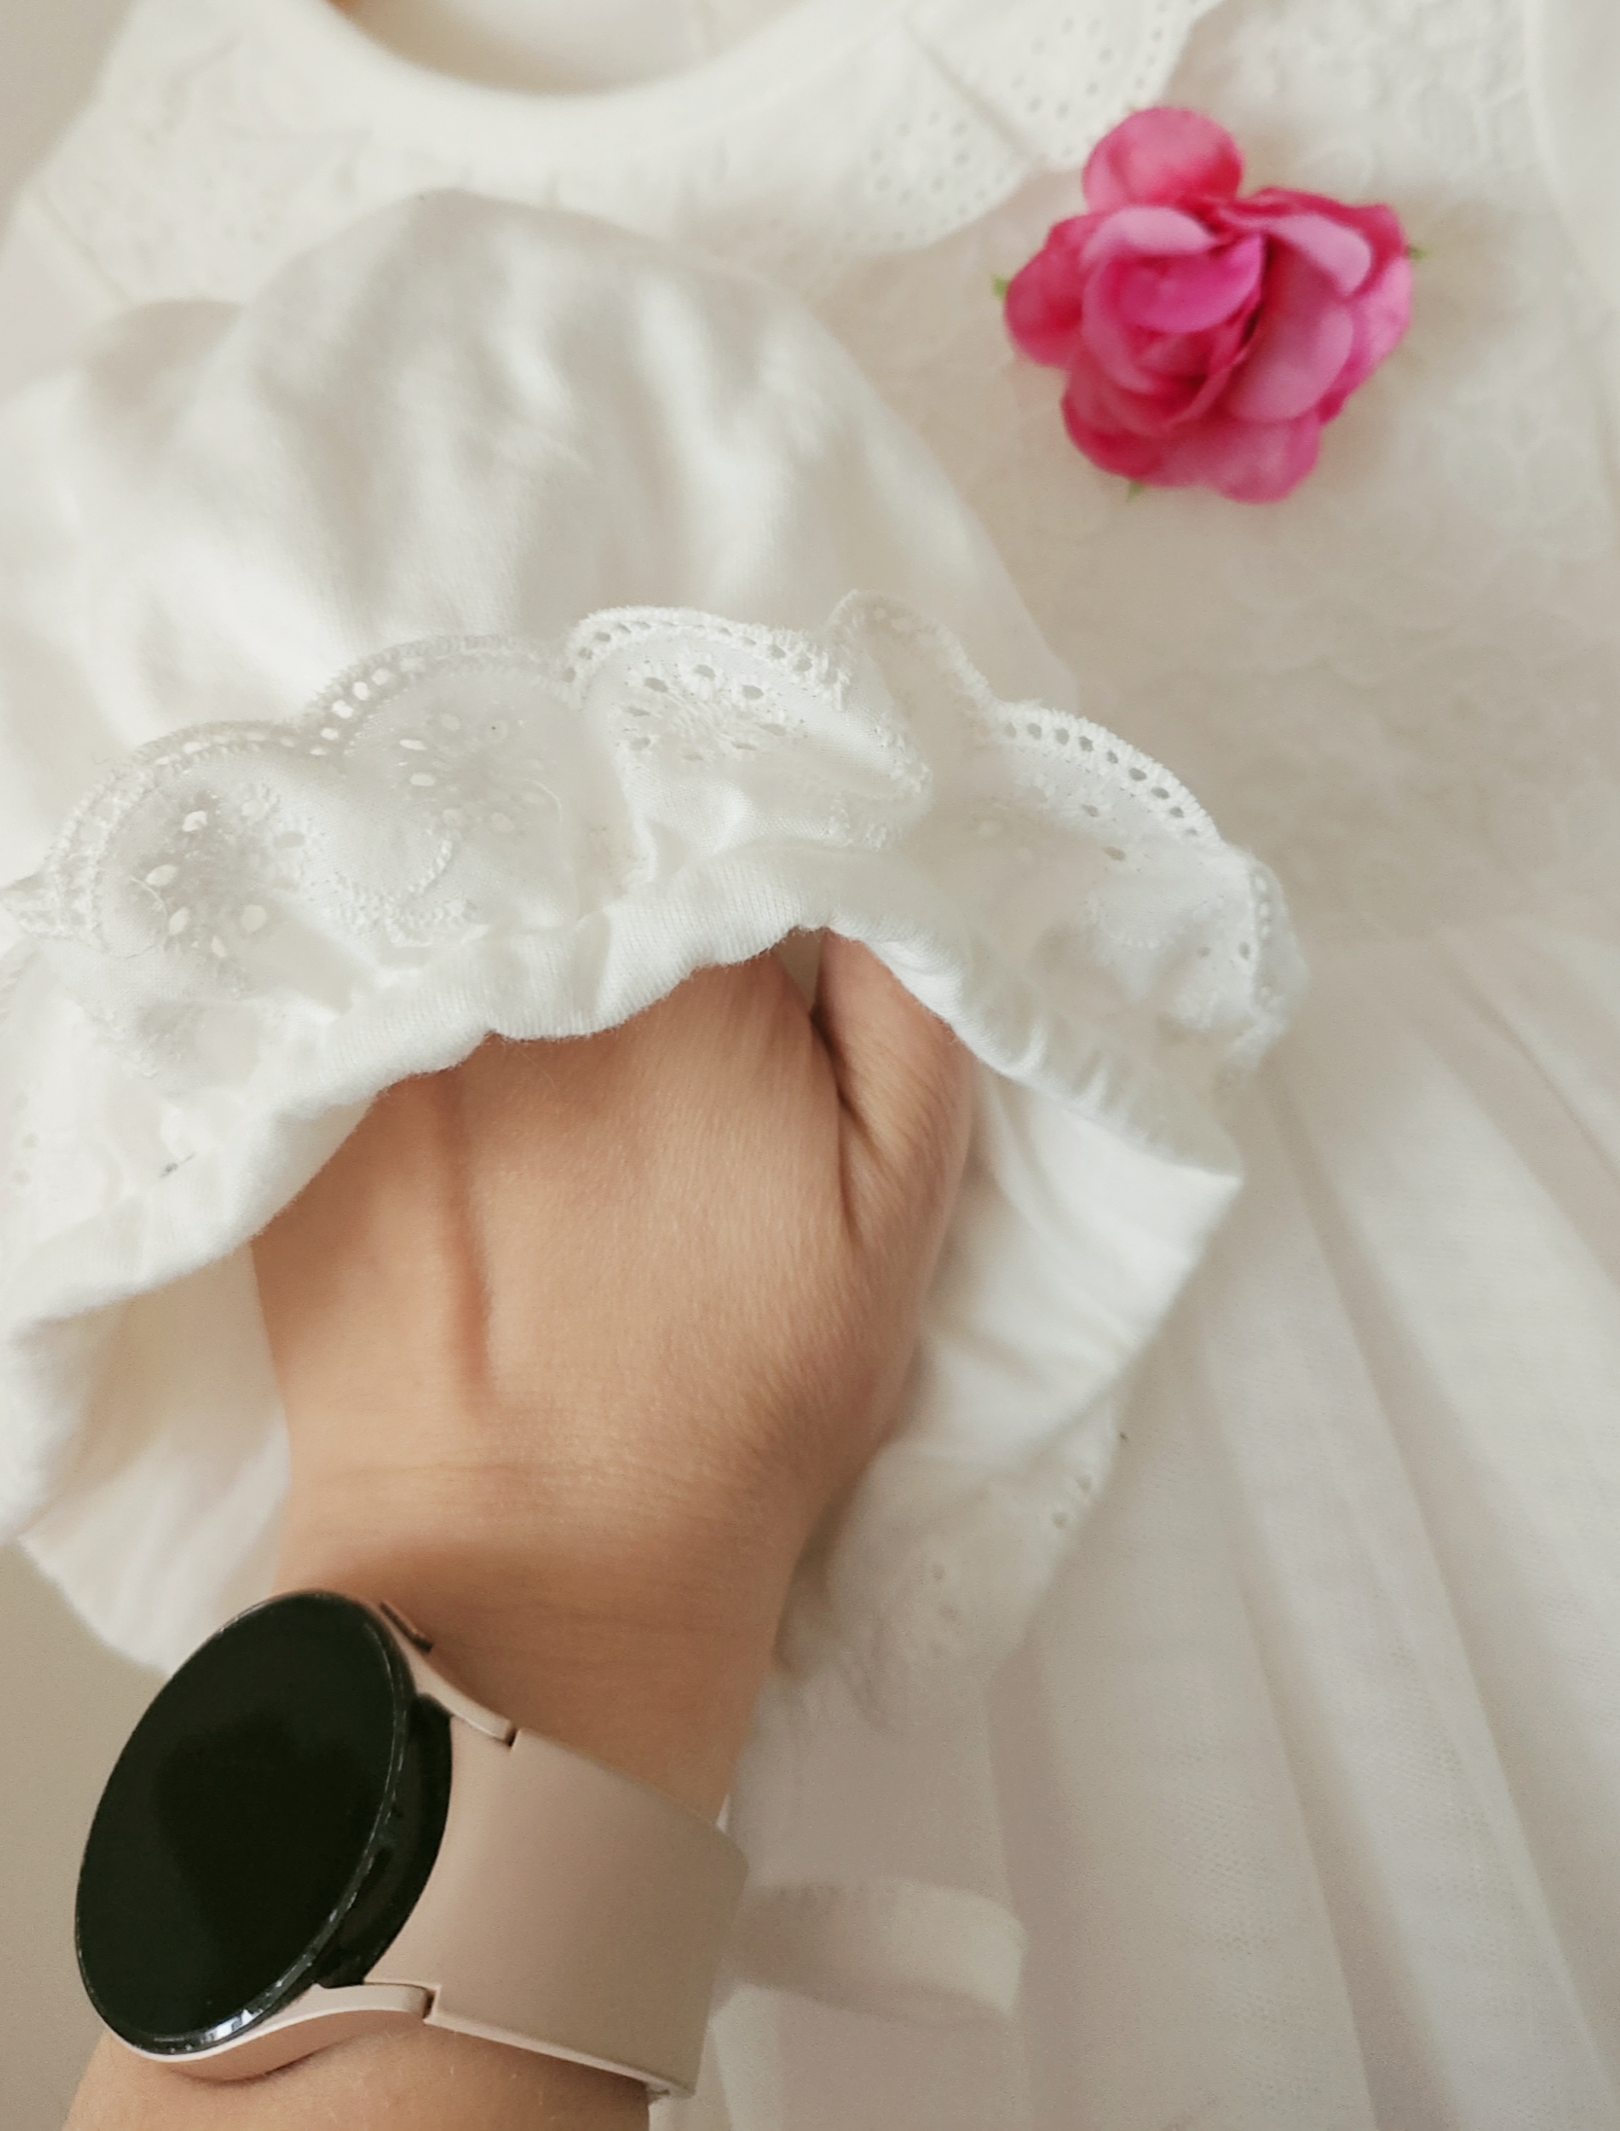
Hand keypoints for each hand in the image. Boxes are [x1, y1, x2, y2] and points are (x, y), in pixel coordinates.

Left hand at [252, 937, 973, 1813]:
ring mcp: (386, 1043)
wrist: (536, 1573)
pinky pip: (352, 1010)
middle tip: (640, 991)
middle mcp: (515, 974)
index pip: (704, 823)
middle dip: (609, 887)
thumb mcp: (901, 1198)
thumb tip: (861, 857)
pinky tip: (443, 1114)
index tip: (738, 932)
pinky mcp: (298, 1116)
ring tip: (542, 1044)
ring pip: (461, 919)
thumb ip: (909, 998)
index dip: (730, 869)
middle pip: (572, 853)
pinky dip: (393, 1025)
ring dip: (504, 940)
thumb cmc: (747, 1395)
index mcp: (682, 972)